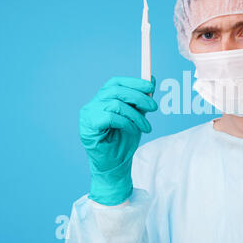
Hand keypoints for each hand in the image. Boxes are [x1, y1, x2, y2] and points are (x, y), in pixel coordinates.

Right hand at [79, 76, 157, 204]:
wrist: (116, 165)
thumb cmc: (124, 141)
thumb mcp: (137, 116)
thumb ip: (141, 99)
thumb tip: (151, 78)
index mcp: (103, 99)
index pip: (116, 82)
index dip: (133, 81)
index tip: (151, 86)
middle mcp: (93, 104)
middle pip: (117, 91)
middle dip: (139, 97)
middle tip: (154, 107)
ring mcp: (88, 114)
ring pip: (116, 104)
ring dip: (136, 115)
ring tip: (146, 127)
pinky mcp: (88, 126)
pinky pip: (111, 117)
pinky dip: (126, 123)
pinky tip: (133, 131)